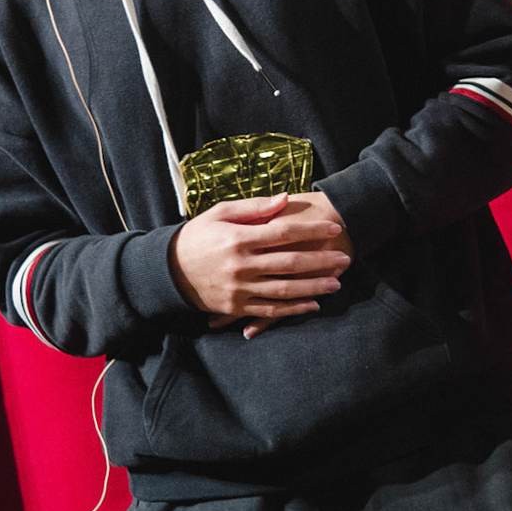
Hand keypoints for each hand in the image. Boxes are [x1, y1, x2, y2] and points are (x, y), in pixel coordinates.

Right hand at [168, 192, 353, 338]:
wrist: (168, 271)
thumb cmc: (197, 236)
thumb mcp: (220, 213)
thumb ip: (254, 207)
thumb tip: (285, 199)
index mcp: (238, 238)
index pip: (283, 233)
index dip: (311, 230)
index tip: (333, 227)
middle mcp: (241, 265)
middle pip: (289, 264)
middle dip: (321, 261)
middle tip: (344, 257)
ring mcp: (239, 289)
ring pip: (284, 291)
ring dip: (314, 288)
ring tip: (337, 283)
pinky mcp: (236, 308)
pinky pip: (270, 311)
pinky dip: (293, 309)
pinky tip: (313, 305)